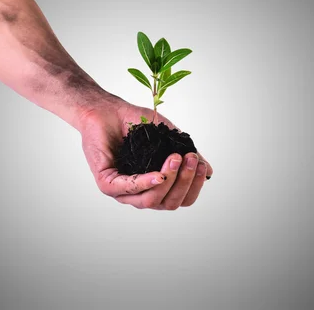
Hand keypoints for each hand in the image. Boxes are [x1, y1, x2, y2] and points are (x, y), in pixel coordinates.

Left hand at [77, 96, 213, 209]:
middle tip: (190, 160)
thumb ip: (187, 155)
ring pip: (150, 201)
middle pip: (169, 203)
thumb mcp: (169, 139)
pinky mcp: (106, 183)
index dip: (194, 186)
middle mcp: (141, 193)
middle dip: (184, 183)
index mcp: (157, 187)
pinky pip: (128, 189)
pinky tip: (158, 174)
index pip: (181, 199)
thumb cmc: (137, 124)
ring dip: (168, 181)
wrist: (109, 110)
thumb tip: (208, 171)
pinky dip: (145, 183)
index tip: (201, 165)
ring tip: (175, 160)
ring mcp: (122, 191)